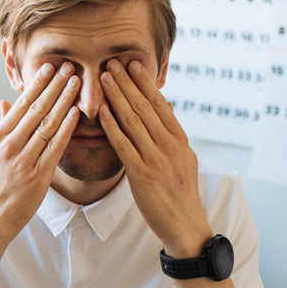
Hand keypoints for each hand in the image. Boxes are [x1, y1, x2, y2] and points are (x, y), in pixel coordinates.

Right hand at [0, 63, 80, 244]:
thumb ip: (0, 128)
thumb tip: (5, 102)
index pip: (20, 105)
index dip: (37, 85)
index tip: (50, 68)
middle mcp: (9, 147)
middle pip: (36, 110)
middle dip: (54, 86)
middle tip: (70, 66)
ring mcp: (23, 161)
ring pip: (47, 124)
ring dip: (64, 101)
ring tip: (77, 82)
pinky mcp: (37, 177)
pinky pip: (55, 147)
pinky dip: (66, 128)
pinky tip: (76, 113)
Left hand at [98, 59, 211, 257]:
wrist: (185, 226)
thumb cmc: (180, 193)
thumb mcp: (183, 159)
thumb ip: (171, 134)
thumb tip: (164, 107)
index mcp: (179, 139)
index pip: (160, 103)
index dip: (145, 82)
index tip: (132, 63)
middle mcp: (170, 145)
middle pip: (144, 106)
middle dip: (126, 82)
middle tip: (111, 61)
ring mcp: (156, 159)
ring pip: (133, 120)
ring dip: (116, 96)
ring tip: (102, 77)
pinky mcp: (142, 174)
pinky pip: (123, 144)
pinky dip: (111, 125)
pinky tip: (101, 111)